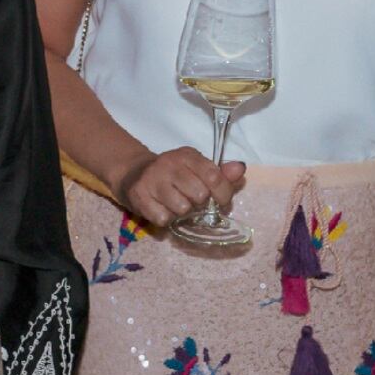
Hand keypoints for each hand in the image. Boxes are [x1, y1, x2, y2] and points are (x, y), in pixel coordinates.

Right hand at [114, 148, 245, 227]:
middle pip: (200, 195)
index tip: (221, 201)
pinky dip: (165, 218)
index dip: (223, 194)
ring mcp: (152, 179)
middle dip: (200, 203)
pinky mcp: (139, 195)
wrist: (134, 174)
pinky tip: (161, 208)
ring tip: (176, 204)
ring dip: (182, 212)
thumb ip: (221, 173)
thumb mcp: (197, 168)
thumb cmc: (173, 174)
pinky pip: (163, 218)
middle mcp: (170, 164)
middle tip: (193, 201)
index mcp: (188, 156)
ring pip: (182, 208)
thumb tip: (240, 169)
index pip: (215, 177)